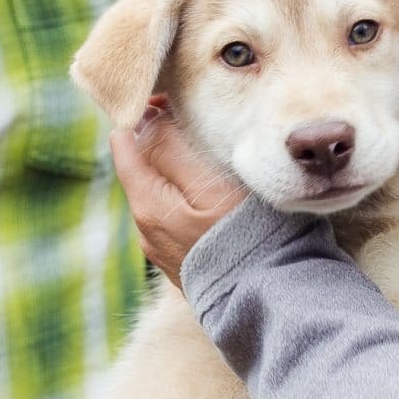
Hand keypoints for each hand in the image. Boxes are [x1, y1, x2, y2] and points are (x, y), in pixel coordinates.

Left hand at [110, 107, 246, 288]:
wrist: (273, 302)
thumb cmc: (249, 237)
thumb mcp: (212, 185)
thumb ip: (174, 151)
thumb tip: (147, 120)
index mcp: (148, 205)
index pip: (125, 143)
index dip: (143, 114)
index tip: (170, 95)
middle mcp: (147, 230)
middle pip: (142, 168)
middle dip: (160, 140)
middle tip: (192, 114)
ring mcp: (164, 251)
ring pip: (160, 192)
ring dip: (176, 169)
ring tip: (208, 151)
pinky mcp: (184, 264)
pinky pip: (176, 217)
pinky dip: (187, 196)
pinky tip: (215, 194)